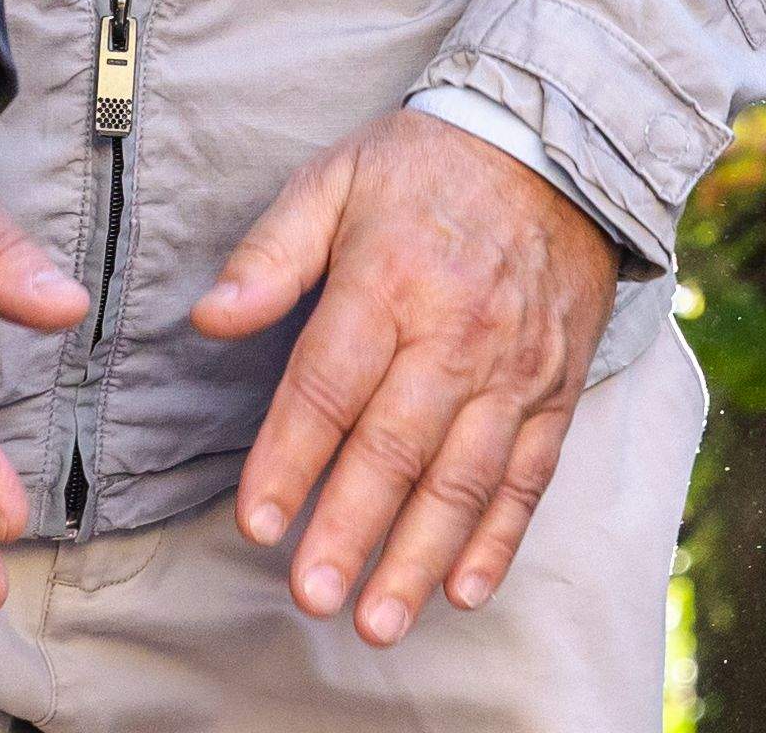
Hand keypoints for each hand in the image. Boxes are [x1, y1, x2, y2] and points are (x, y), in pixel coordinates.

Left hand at [191, 107, 617, 642]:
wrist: (555, 143)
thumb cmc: (425, 168)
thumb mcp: (334, 178)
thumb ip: (270, 253)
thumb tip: (209, 317)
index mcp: (390, 278)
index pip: (329, 384)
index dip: (289, 458)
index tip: (256, 523)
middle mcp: (457, 331)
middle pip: (396, 445)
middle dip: (351, 529)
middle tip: (312, 596)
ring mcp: (514, 367)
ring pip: (464, 478)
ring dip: (419, 557)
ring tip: (378, 620)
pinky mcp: (556, 389)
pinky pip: (529, 476)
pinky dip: (499, 540)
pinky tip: (463, 591)